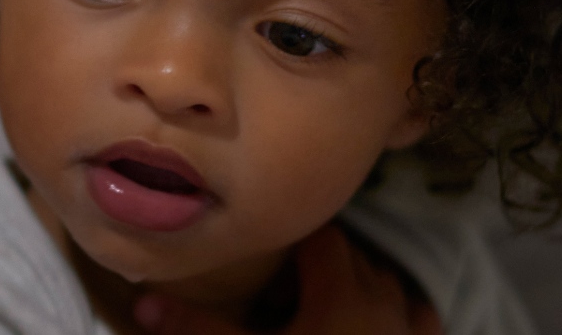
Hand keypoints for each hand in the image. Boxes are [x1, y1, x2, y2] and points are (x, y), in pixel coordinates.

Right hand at [134, 226, 443, 334]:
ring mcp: (411, 332)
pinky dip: (399, 312)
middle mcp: (385, 302)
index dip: (290, 241)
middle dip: (319, 261)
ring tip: (321, 303)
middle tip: (281, 281)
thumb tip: (141, 302)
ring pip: (388, 284)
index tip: (264, 255)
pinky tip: (375, 326)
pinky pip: (420, 320)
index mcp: (342, 292)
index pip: (320, 236)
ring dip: (359, 283)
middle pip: (355, 256)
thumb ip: (197, 331)